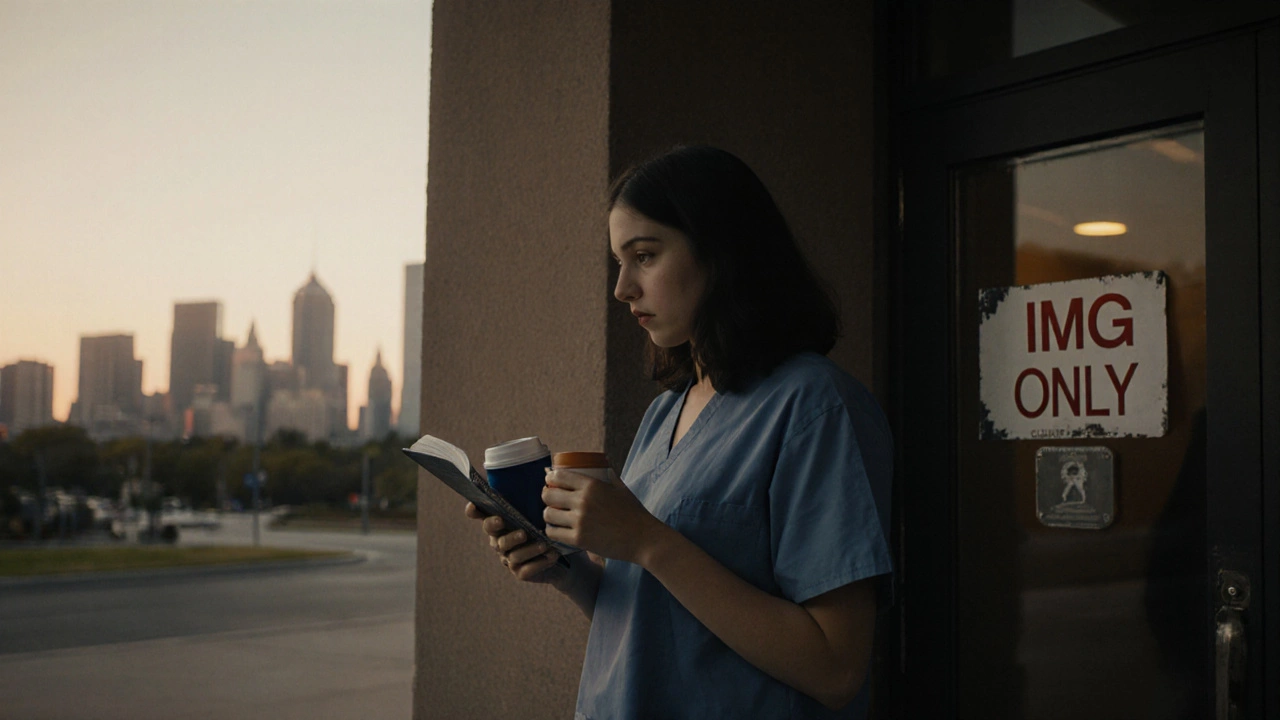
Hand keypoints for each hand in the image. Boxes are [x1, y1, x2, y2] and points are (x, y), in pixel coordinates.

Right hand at [464, 502, 565, 585]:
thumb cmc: (545, 527)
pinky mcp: (520, 573)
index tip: (473, 506)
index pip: (480, 515)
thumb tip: (542, 470)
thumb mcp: (539, 510)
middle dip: (508, 535)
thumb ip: (532, 496)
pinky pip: (526, 569)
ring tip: (545, 544)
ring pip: (513, 555)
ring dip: (530, 549)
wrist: (560, 555)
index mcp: (500, 523)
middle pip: (496, 538)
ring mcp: (508, 558)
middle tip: (523, 532)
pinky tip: (552, 555)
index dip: (474, 511)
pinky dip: (540, 562)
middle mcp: (499, 541)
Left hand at [541, 469, 665, 563]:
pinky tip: (556, 529)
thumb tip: (603, 464)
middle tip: (550, 499)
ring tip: (553, 515)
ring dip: (548, 515)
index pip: (559, 476)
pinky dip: (552, 531)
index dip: (550, 478)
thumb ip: (609, 475)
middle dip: (546, 495)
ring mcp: (579, 521)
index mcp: (592, 485)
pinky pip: (553, 533)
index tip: (549, 481)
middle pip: (548, 494)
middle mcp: (582, 501)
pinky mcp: (578, 539)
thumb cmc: (634, 513)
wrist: (642, 539)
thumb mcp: (621, 488)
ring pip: (548, 515)